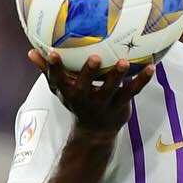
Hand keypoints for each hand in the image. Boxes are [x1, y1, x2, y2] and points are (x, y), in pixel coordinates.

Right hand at [29, 49, 155, 134]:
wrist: (96, 131)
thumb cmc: (77, 102)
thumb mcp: (61, 89)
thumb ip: (48, 70)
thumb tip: (31, 50)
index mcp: (69, 92)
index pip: (58, 79)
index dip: (55, 67)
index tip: (53, 52)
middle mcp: (85, 99)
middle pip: (85, 86)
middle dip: (89, 73)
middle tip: (95, 57)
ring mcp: (103, 103)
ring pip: (111, 89)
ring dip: (117, 75)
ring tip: (124, 62)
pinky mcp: (121, 105)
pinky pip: (133, 91)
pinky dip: (142, 79)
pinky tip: (152, 66)